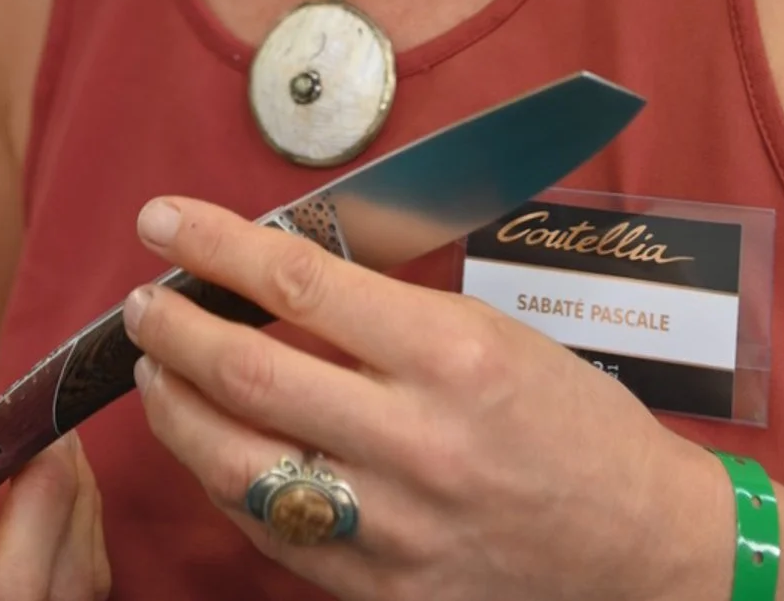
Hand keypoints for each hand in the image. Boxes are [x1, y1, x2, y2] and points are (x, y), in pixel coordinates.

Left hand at [123, 198, 733, 600]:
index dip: (214, 243)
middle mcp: (414, 442)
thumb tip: (279, 272)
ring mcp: (392, 528)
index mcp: (450, 355)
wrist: (642, 546)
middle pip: (248, 372)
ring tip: (154, 368)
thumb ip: (384, 309)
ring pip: (237, 463)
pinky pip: (272, 532)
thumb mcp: (491, 328)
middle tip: (142, 299)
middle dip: (172, 327)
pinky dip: (225, 479)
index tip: (164, 219)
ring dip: (176, 407)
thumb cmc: (573, 420)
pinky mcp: (380, 591)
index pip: (298, 281)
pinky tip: (210, 444)